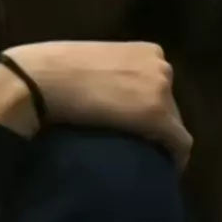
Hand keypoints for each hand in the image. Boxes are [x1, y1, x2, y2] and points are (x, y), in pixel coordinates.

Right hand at [6, 40, 191, 169]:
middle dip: (156, 124)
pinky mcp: (158, 116)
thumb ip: (111, 73)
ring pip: (173, 123)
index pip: (159, 84)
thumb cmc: (53, 67)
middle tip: (134, 143)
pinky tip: (162, 171)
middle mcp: (161, 65)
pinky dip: (175, 158)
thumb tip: (108, 93)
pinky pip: (180, 143)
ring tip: (139, 157)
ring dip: (159, 140)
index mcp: (147, 50)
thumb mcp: (95, 62)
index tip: (134, 123)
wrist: (41, 79)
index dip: (148, 105)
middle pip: (169, 103)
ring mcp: (161, 89)